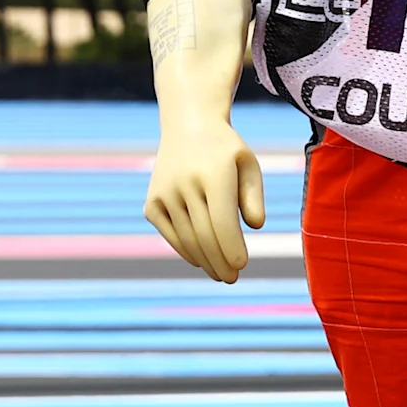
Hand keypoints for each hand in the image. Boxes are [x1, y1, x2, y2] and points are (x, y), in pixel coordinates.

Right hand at [141, 0, 262, 280]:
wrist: (187, 127)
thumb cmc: (225, 151)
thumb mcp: (247, 165)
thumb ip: (253, 196)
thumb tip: (255, 227)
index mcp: (213, 173)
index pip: (221, 221)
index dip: (231, 248)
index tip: (242, 265)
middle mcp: (184, 183)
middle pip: (204, 235)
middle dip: (220, 262)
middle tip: (232, 278)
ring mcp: (164, 194)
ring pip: (187, 239)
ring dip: (206, 261)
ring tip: (221, 274)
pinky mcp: (151, 204)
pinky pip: (172, 235)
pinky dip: (187, 251)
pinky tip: (203, 260)